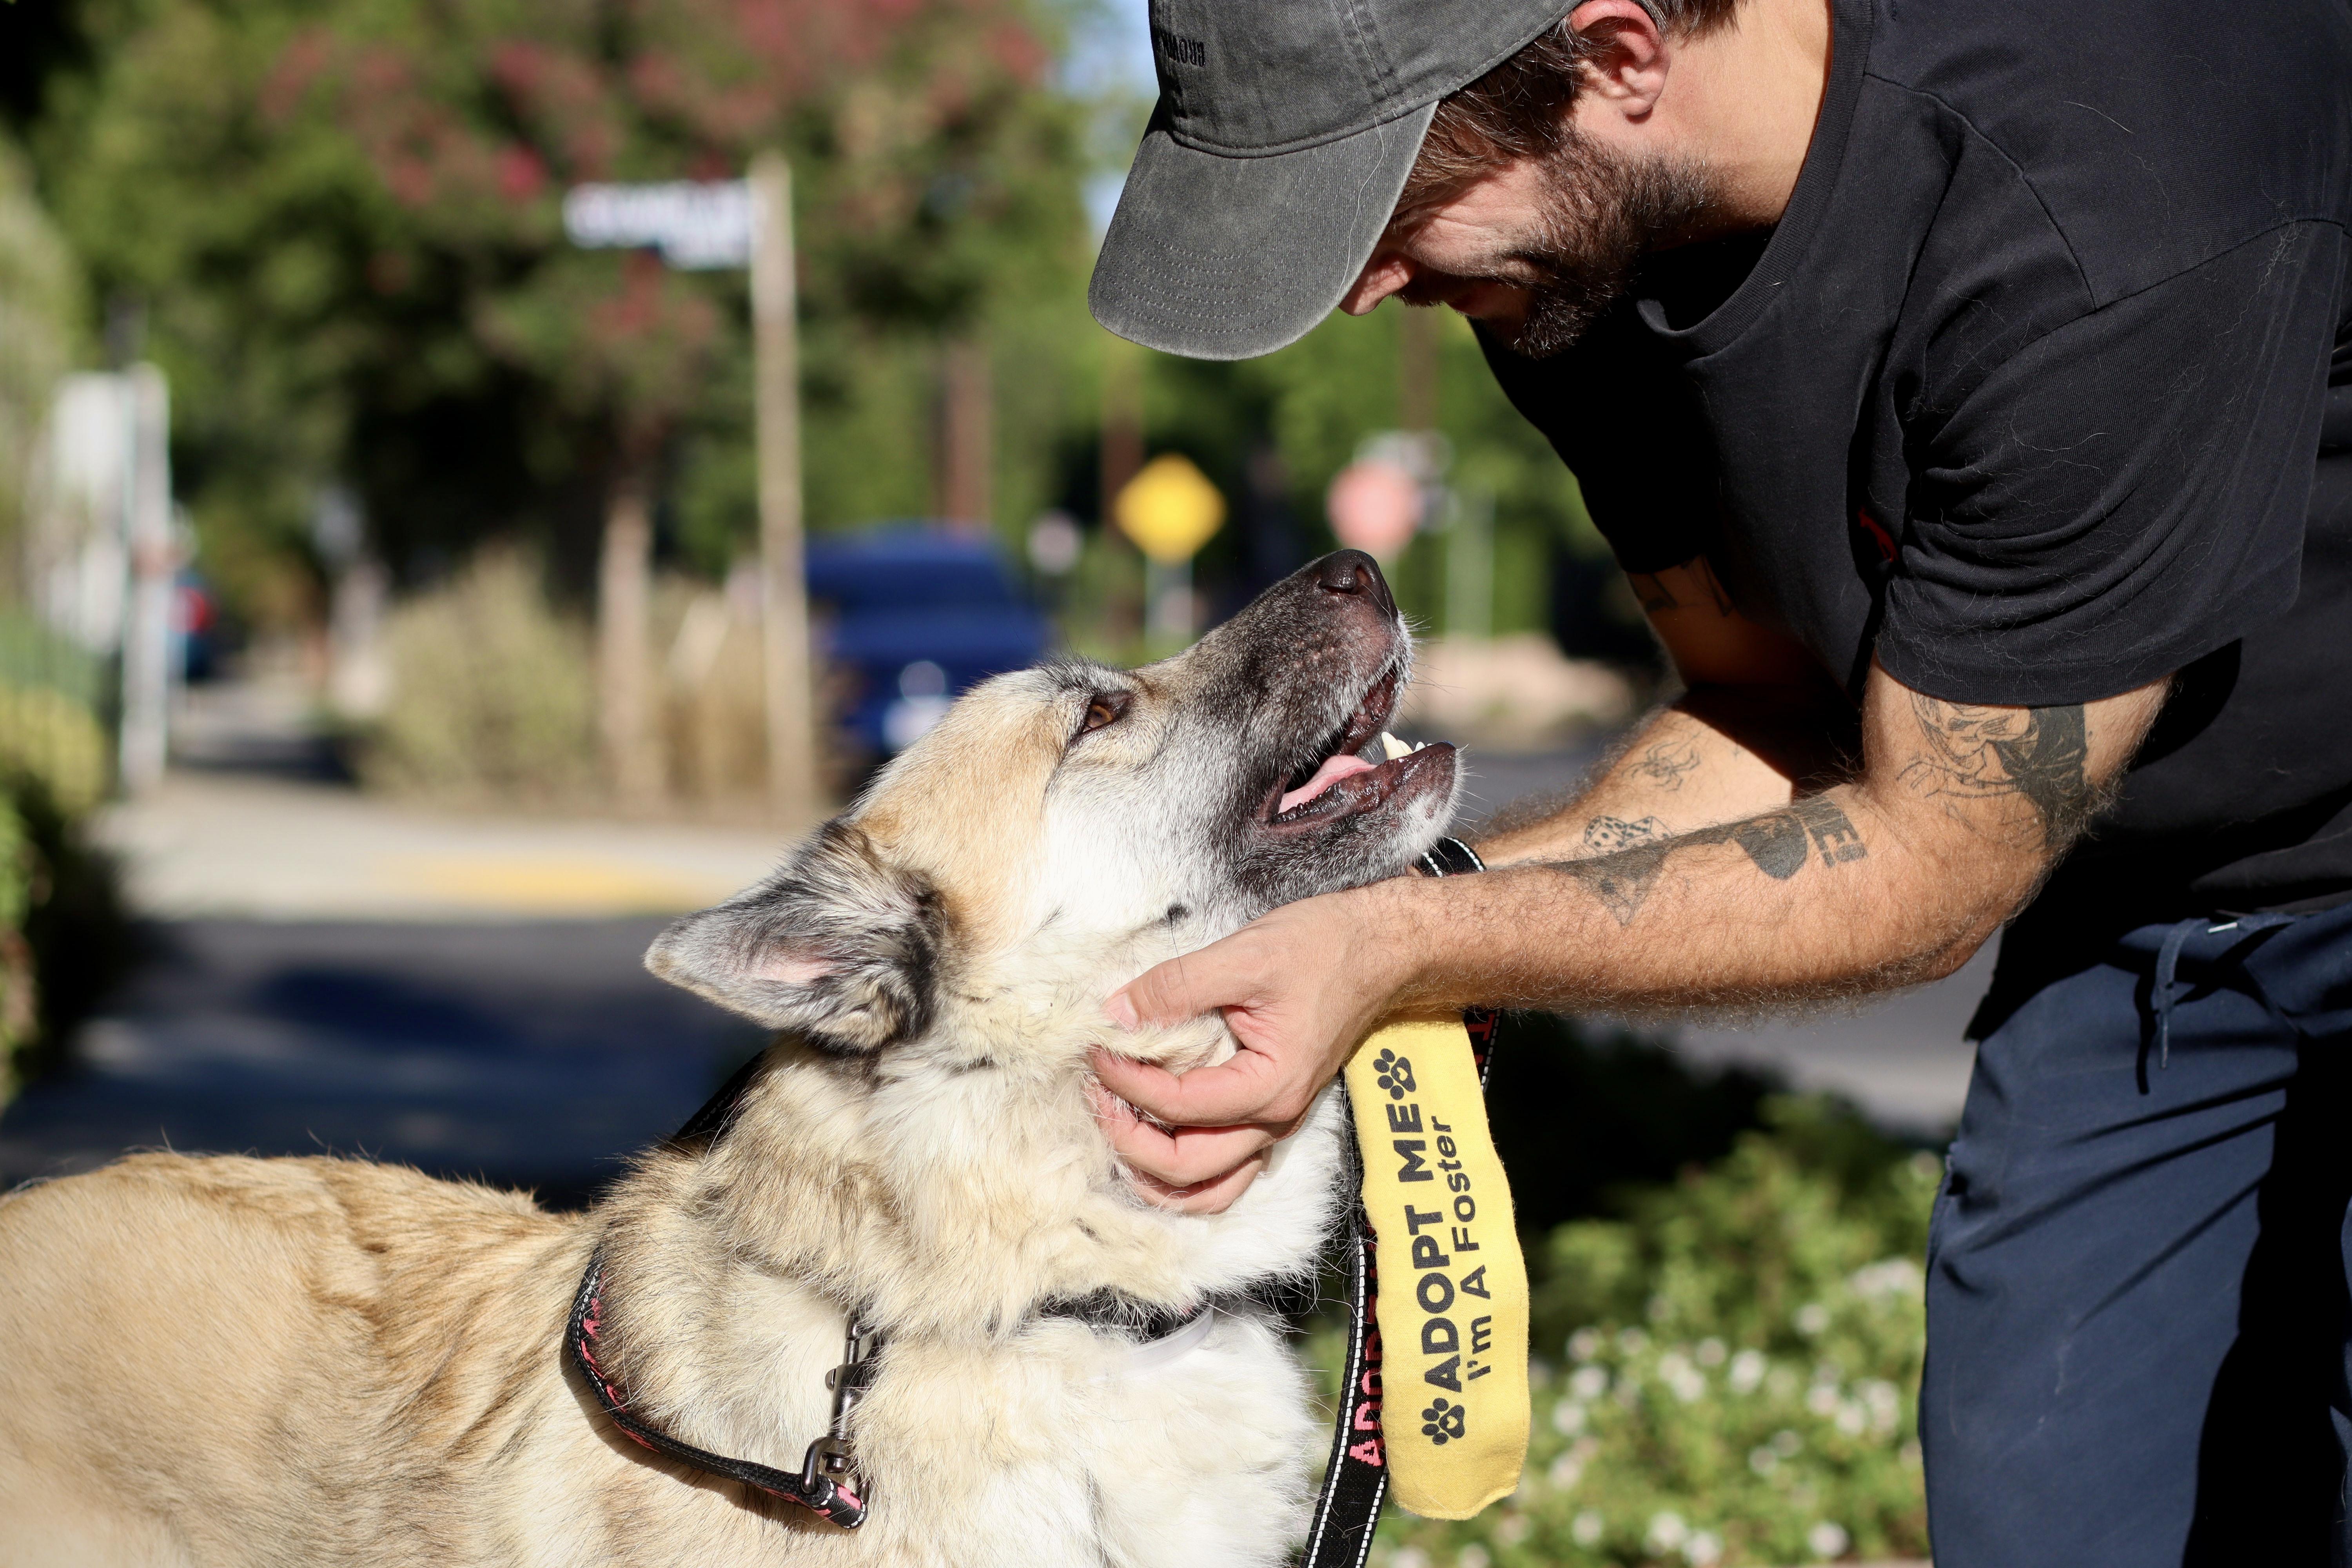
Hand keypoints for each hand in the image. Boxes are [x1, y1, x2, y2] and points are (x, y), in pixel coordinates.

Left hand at [1089, 884, 1417, 1213]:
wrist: (1379, 950)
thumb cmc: (1321, 947)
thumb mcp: (1245, 955)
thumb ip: (1177, 986)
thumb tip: (1116, 1012)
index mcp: (1271, 1086)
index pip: (1179, 1105)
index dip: (1126, 1081)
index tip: (1095, 1050)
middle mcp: (1276, 1119)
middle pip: (1188, 1166)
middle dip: (1129, 1139)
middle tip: (1092, 1095)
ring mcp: (1277, 1123)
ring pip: (1209, 1186)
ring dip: (1155, 1173)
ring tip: (1115, 1130)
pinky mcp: (1272, 1112)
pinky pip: (1226, 1169)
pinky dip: (1185, 1171)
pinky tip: (1153, 1142)